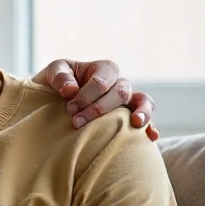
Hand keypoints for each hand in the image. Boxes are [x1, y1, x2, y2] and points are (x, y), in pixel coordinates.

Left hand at [39, 58, 158, 139]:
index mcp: (103, 69)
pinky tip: (151, 136)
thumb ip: (60, 76)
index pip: (101, 82)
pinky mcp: (128, 117)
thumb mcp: (53, 72)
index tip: (69, 109)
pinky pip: (145, 120)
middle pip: (120, 93)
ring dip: (141, 111)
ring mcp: (126, 101)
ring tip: (135, 123)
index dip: (85, 97)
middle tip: (77, 122)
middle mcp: (118, 83)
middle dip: (98, 109)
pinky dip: (150, 126)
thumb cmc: (56, 83)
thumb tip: (71, 90)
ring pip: (142, 101)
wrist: (54, 99)